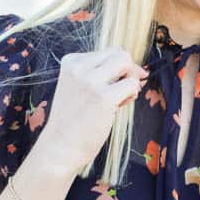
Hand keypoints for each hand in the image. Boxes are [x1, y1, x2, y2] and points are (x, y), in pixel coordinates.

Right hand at [38, 45, 147, 172]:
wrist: (59, 148)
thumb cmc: (74, 121)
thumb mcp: (80, 88)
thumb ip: (103, 75)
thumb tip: (141, 70)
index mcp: (71, 62)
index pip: (108, 52)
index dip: (117, 69)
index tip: (110, 87)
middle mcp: (79, 67)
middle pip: (120, 54)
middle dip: (128, 71)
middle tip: (122, 92)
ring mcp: (91, 81)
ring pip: (127, 63)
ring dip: (130, 81)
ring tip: (120, 100)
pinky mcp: (103, 97)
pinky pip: (132, 85)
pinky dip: (131, 95)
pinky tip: (118, 108)